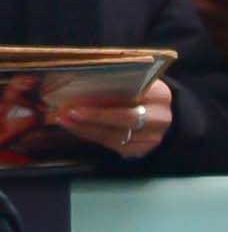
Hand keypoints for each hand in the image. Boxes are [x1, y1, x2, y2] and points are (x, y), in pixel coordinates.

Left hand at [51, 76, 173, 162]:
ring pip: (115, 135)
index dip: (106, 98)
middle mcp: (159, 118)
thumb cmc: (141, 92)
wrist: (158, 114)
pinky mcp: (142, 150)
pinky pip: (112, 146)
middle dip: (93, 116)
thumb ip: (118, 82)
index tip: (80, 97)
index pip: (131, 96)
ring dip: (86, 129)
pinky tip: (76, 128)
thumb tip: (83, 83)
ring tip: (65, 120)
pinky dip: (92, 136)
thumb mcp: (136, 81)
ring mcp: (152, 137)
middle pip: (123, 118)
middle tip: (68, 112)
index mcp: (159, 95)